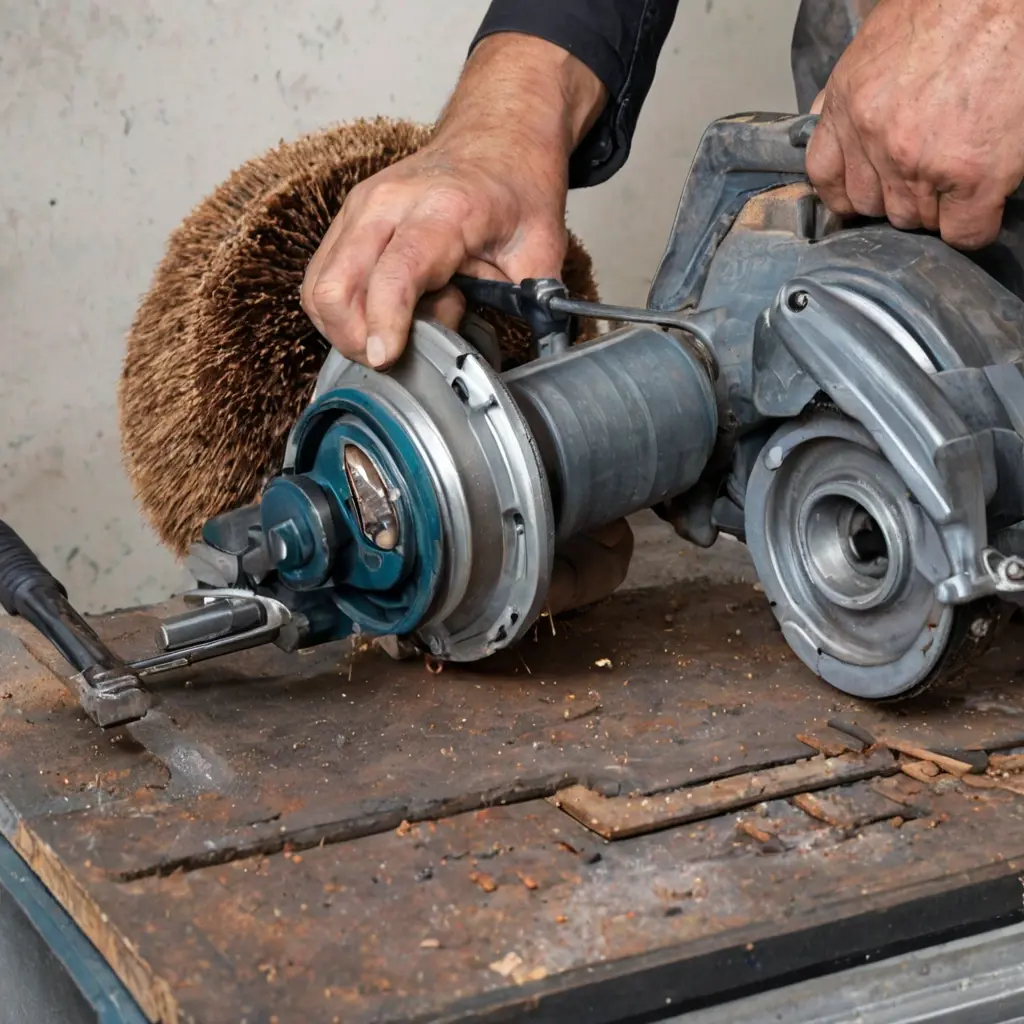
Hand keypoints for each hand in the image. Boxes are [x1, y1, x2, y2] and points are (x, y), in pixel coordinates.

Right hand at [301, 35, 605, 368]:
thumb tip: (531, 353)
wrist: (497, 137)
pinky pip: (323, 280)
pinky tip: (387, 309)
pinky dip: (345, 310)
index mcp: (441, 210)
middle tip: (399, 354)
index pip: (394, 273)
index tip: (385, 357)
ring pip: (318, 290)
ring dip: (348, 328)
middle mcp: (386, 205)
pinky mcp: (347, 221)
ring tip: (401, 325)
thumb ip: (531, 306)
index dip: (384, 322)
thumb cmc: (516, 189)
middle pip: (333, 288)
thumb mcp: (542, 250)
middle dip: (355, 339)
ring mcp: (358, 210)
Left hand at [807, 0, 1023, 248]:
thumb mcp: (876, 45)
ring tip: (959, 171)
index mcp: (850, 106)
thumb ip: (849, 94)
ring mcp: (920, 163)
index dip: (849, 192)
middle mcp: (877, 140)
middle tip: (930, 170)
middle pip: (874, 206)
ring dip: (937, 208)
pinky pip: (963, 233)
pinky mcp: (972, 177)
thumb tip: (830, 122)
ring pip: (916, 222)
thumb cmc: (951, 8)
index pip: (826, 179)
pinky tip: (981, 202)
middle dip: (898, 196)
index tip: (868, 191)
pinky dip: (972, 227)